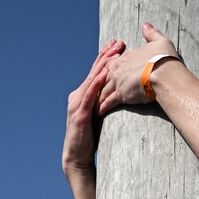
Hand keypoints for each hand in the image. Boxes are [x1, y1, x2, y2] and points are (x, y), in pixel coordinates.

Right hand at [63, 39, 123, 176]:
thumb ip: (105, 102)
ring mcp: (77, 104)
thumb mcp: (99, 115)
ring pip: (91, 81)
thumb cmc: (89, 137)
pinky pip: (88, 98)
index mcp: (83, 94)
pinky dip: (95, 86)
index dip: (106, 57)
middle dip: (106, 56)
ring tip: (114, 55)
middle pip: (94, 72)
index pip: (96, 72)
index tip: (117, 44)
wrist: (77, 156)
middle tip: (119, 42)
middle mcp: (78, 95)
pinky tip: (103, 77)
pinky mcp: (79, 115)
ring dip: (103, 67)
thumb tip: (121, 92)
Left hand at [98, 22, 180, 115]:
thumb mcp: (159, 41)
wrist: (164, 72)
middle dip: (98, 85)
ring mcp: (118, 82)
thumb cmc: (164, 58)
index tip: (105, 76)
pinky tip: (99, 113)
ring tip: (93, 104)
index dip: (108, 71)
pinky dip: (103, 108)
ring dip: (98, 98)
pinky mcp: (121, 95)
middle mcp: (118, 69)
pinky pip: (108, 102)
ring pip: (103, 90)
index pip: (113, 65)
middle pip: (104, 78)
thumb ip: (151, 34)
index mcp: (126, 58)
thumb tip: (146, 25)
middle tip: (93, 92)